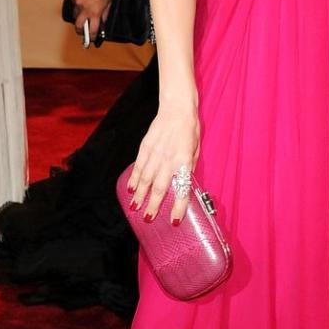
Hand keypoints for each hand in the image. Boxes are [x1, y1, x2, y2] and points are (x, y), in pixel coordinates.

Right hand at [70, 0, 110, 42]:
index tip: (91, 39)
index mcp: (95, 13)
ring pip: (75, 15)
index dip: (91, 37)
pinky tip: (81, 2)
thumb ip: (104, 16)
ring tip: (82, 16)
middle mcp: (85, 10)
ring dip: (78, 17)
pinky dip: (77, 5)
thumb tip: (102, 24)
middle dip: (80, 31)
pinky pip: (74, 3)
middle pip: (79, 26)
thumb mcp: (109, 5)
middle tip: (82, 32)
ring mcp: (78, 3)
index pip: (92, 30)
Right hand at [128, 97, 200, 224]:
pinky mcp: (145, 147)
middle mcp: (168, 160)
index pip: (181, 189)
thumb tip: (183, 182)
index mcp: (184, 162)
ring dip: (140, 195)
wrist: (177, 108)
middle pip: (159, 188)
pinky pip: (138, 166)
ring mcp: (155, 153)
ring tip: (135, 208)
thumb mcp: (196, 149)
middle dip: (153, 205)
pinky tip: (132, 189)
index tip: (174, 220)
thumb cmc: (190, 128)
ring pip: (145, 179)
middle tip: (148, 219)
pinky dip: (134, 179)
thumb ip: (189, 167)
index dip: (178, 207)